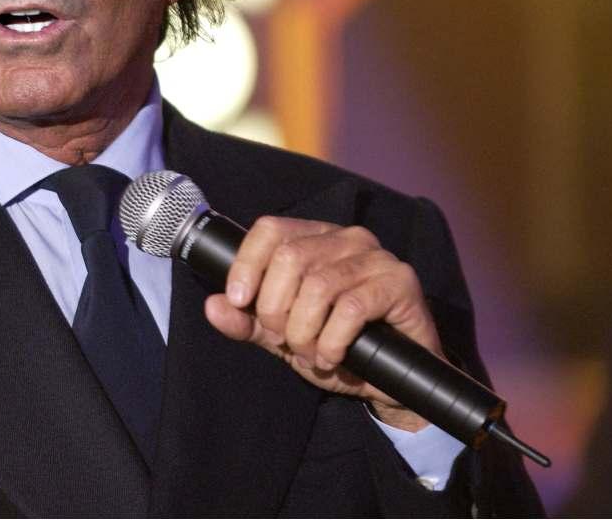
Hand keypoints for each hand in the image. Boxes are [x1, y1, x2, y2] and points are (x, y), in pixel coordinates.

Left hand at [203, 216, 442, 430]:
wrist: (393, 382)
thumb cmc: (338, 348)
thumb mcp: (283, 337)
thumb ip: (248, 322)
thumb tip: (212, 307)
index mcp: (315, 239)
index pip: (270, 229)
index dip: (246, 263)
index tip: (237, 299)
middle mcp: (346, 238)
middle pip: (289, 257)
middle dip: (275, 308)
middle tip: (283, 340)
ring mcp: (376, 257)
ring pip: (318, 285)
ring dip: (304, 331)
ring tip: (308, 354)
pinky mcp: (400, 282)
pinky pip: (351, 308)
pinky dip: (332, 341)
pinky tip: (331, 357)